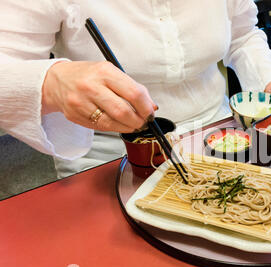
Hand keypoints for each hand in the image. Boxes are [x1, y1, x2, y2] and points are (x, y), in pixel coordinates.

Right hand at [41, 61, 156, 132]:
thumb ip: (132, 88)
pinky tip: (117, 123)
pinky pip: (101, 127)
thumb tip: (151, 106)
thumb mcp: (110, 73)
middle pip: (123, 111)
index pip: (134, 93)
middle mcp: (91, 86)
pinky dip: (113, 128)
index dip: (146, 107)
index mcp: (104, 72)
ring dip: (127, 127)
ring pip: (112, 123)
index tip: (150, 112)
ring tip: (132, 124)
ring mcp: (81, 102)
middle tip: (143, 121)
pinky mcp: (75, 115)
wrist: (57, 80)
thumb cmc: (88, 76)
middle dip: (138, 120)